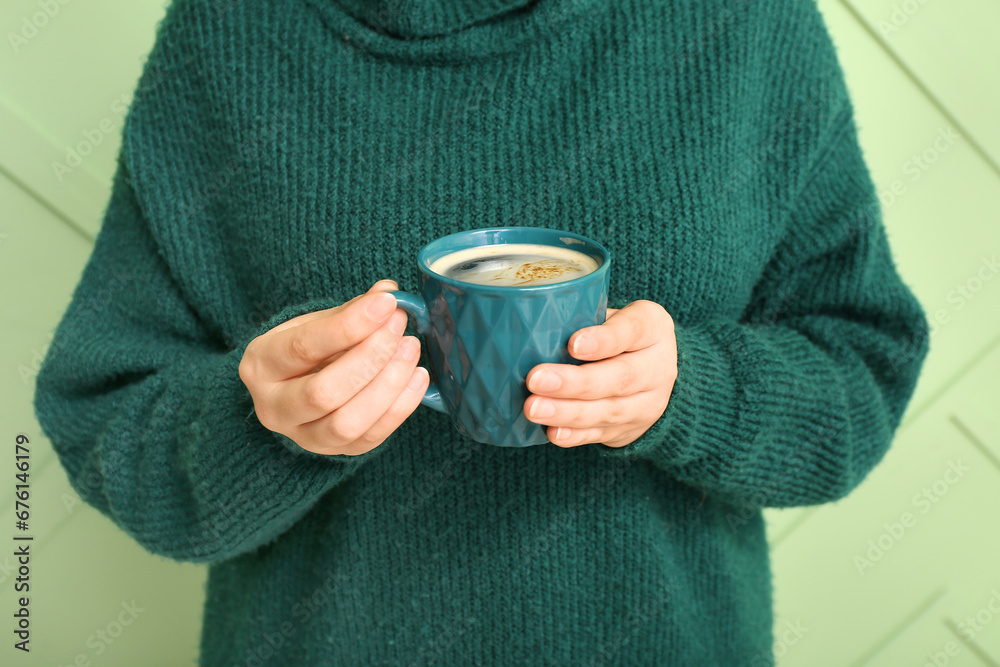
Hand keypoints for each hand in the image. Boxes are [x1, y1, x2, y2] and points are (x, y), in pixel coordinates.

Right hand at [238, 280, 429, 455]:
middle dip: (371, 357)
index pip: (304, 346)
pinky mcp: (335, 452)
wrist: (297, 388)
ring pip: (346, 424)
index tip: (387, 304)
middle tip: (399, 327)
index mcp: (261, 364)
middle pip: (323, 392)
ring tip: (410, 350)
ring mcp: (303, 437)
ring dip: (387, 385)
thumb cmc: (309, 349)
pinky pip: (371, 438)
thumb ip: (351, 310)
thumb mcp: (318, 323)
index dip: (350, 325)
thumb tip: (388, 291)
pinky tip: (417, 377)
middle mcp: (273, 407)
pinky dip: (401, 407)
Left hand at [523, 300, 676, 447]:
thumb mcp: (610, 316)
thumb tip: (532, 329)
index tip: (573, 344)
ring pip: (609, 411)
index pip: (632, 330)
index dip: (604, 340)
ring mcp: (648, 404)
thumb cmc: (615, 334)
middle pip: (620, 378)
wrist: (650, 373)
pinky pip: (602, 434)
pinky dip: (576, 435)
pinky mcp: (631, 430)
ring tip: (534, 408)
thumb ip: (583, 319)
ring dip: (568, 412)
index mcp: (653, 328)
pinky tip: (553, 432)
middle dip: (575, 382)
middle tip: (535, 379)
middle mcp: (658, 367)